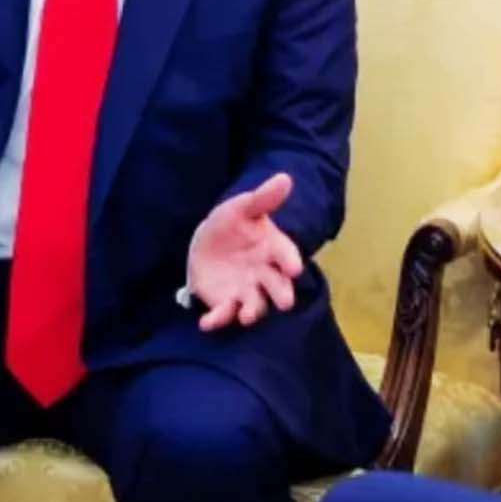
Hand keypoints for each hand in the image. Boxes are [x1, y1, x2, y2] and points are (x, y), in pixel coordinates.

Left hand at [187, 173, 304, 331]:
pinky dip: (217, 320)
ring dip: (251, 312)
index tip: (294, 268)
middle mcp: (264, 274)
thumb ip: (263, 198)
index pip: (287, 256)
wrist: (209, 242)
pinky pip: (223, 314)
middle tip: (285, 302)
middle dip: (281, 294)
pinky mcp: (225, 302)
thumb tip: (285, 178)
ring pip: (253, 305)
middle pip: (277, 287)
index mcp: (273, 249)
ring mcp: (246, 291)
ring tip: (247, 316)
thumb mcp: (243, 207)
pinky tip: (206, 323)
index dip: (291, 262)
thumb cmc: (232, 224)